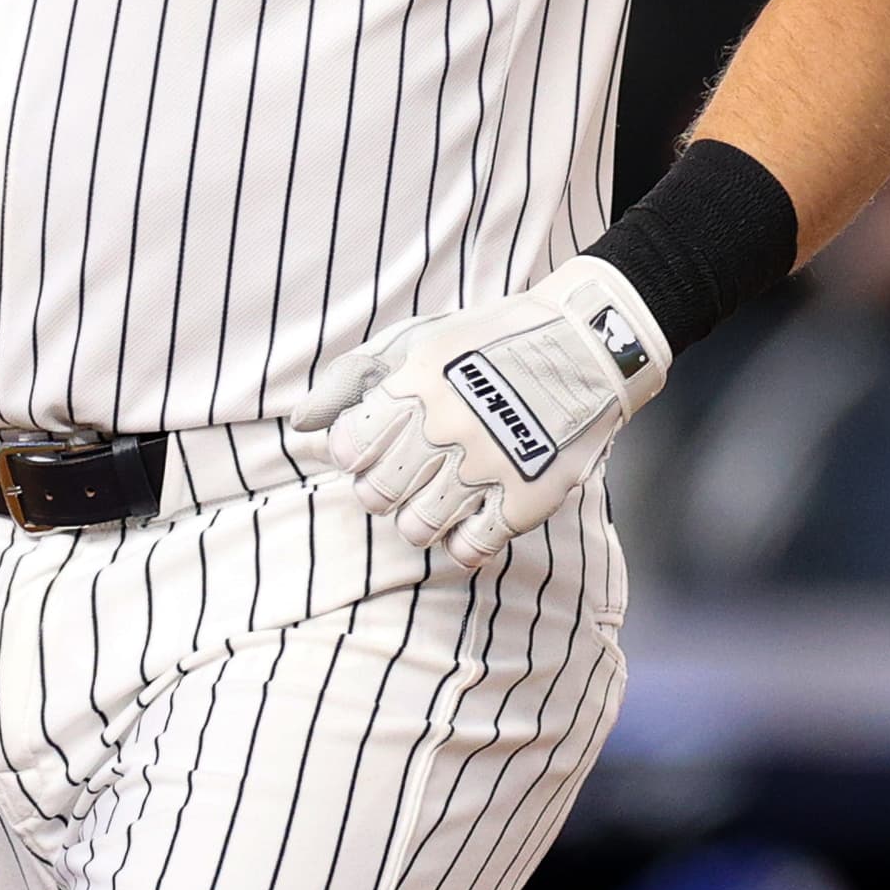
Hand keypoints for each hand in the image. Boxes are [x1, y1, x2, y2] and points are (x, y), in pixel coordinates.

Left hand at [290, 257, 668, 569]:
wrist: (590, 343)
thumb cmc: (492, 340)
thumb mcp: (418, 339)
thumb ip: (353, 379)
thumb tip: (299, 428)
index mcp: (416, 385)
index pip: (350, 450)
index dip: (357, 453)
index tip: (377, 444)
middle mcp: (447, 428)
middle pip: (375, 494)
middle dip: (383, 487)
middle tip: (408, 472)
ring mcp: (488, 467)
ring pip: (416, 529)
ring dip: (419, 517)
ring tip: (440, 494)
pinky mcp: (527, 499)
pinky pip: (471, 550)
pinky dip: (462, 543)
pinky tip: (470, 519)